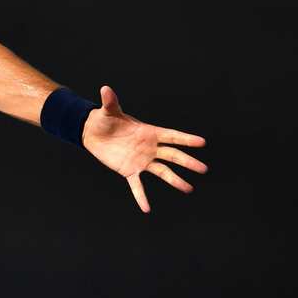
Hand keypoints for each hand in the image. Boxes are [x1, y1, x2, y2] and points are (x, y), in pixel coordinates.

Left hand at [82, 85, 208, 212]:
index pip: (171, 135)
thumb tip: (105, 88)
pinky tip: (146, 209)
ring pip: (162, 171)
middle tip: (203, 169)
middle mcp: (150, 148)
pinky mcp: (130, 170)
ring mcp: (142, 160)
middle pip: (172, 155)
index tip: (202, 142)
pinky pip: (137, 186)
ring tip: (189, 188)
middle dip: (187, 161)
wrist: (94, 133)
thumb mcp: (108, 111)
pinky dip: (141, 197)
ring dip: (175, 180)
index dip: (185, 139)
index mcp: (149, 132)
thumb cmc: (105, 119)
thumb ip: (110, 102)